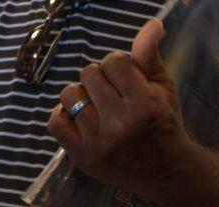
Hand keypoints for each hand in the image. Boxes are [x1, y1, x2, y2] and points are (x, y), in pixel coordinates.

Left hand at [47, 19, 195, 199]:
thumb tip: (151, 25)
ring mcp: (97, 143)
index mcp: (143, 104)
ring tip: (95, 105)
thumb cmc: (162, 122)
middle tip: (112, 94)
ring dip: (80, 95)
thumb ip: (149, 57)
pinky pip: (55, 122)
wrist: (163, 170)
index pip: (113, 62)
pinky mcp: (81, 157)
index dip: (118, 65)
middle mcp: (118, 124)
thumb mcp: (162, 87)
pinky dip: (63, 115)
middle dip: (100, 79)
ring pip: (69, 95)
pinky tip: (78, 116)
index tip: (124, 78)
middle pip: (88, 74)